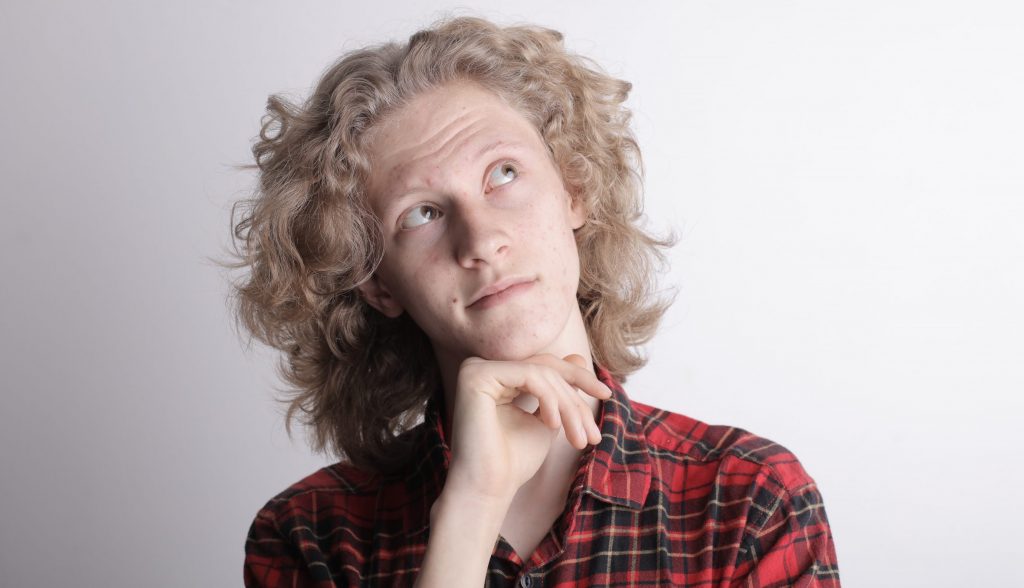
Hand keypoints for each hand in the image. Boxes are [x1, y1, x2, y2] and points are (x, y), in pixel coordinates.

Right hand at [443, 353, 611, 504]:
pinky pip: (528, 375)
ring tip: (577, 438)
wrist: (488, 488)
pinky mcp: (475, 376)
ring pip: (541, 372)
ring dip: (567, 405)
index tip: (606, 395)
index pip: (545, 366)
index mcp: (496, 376)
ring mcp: (475, 369)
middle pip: (545, 367)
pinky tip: (553, 424)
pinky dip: (548, 398)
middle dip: (575, 398)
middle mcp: (481, 367)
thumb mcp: (547, 419)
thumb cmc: (513, 461)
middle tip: (593, 432)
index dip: (578, 378)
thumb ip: (559, 390)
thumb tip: (579, 356)